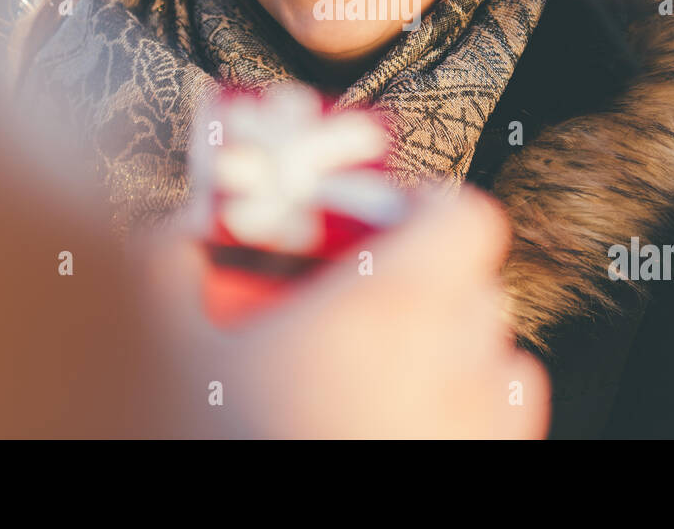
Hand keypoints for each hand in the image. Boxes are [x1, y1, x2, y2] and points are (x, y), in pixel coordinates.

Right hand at [138, 183, 550, 437]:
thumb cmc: (227, 441)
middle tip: (365, 291)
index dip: (427, 204)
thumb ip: (168, 273)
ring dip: (455, 342)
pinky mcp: (479, 469)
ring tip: (389, 362)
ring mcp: (473, 433)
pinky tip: (409, 418)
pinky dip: (473, 404)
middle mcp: (450, 371)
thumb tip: (169, 240)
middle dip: (426, 276)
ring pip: (499, 355)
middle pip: (477, 283)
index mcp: (385, 315)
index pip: (463, 218)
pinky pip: (505, 420)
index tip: (388, 213)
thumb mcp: (170, 356)